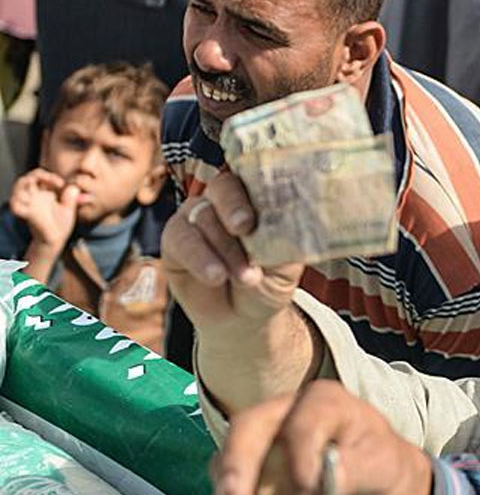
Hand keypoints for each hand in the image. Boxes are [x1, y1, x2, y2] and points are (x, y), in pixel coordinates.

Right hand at [10, 169, 76, 250]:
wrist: (56, 240)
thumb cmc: (61, 223)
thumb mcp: (69, 208)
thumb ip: (71, 197)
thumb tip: (75, 187)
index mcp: (43, 193)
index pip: (39, 176)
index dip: (48, 175)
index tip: (61, 184)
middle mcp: (34, 197)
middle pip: (26, 179)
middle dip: (37, 175)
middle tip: (56, 183)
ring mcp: (30, 205)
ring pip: (17, 188)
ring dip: (25, 185)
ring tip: (36, 187)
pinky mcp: (28, 214)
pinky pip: (16, 206)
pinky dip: (17, 202)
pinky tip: (29, 201)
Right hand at [161, 172, 301, 339]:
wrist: (244, 317)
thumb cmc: (269, 281)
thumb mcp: (286, 265)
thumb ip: (285, 243)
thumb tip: (289, 228)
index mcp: (256, 198)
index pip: (255, 177)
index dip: (259, 186)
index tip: (270, 207)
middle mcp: (224, 200)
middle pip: (224, 187)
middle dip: (234, 206)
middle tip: (245, 228)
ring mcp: (196, 217)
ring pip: (204, 217)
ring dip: (225, 249)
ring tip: (246, 278)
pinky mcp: (174, 239)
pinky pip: (182, 239)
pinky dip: (200, 258)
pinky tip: (216, 276)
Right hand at [210, 381, 433, 494]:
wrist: (376, 485)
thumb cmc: (380, 462)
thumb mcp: (380, 464)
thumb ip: (353, 469)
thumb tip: (327, 481)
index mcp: (322, 402)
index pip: (300, 425)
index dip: (301, 464)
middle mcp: (284, 414)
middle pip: (244, 434)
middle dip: (238, 479)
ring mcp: (263, 443)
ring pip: (227, 467)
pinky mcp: (252, 475)